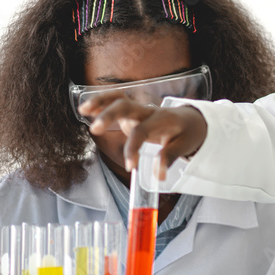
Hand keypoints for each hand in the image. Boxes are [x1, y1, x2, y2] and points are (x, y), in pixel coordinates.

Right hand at [79, 92, 207, 178]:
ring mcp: (138, 109)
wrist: (191, 119)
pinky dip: (101, 102)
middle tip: (94, 130)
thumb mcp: (184, 146)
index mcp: (162, 120)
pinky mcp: (132, 111)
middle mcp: (147, 111)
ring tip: (83, 109)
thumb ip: (169, 158)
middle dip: (109, 115)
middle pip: (126, 106)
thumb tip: (158, 176)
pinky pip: (115, 101)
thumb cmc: (186, 133)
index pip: (142, 131)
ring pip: (118, 98)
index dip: (133, 148)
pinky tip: (85, 109)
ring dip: (100, 101)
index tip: (130, 168)